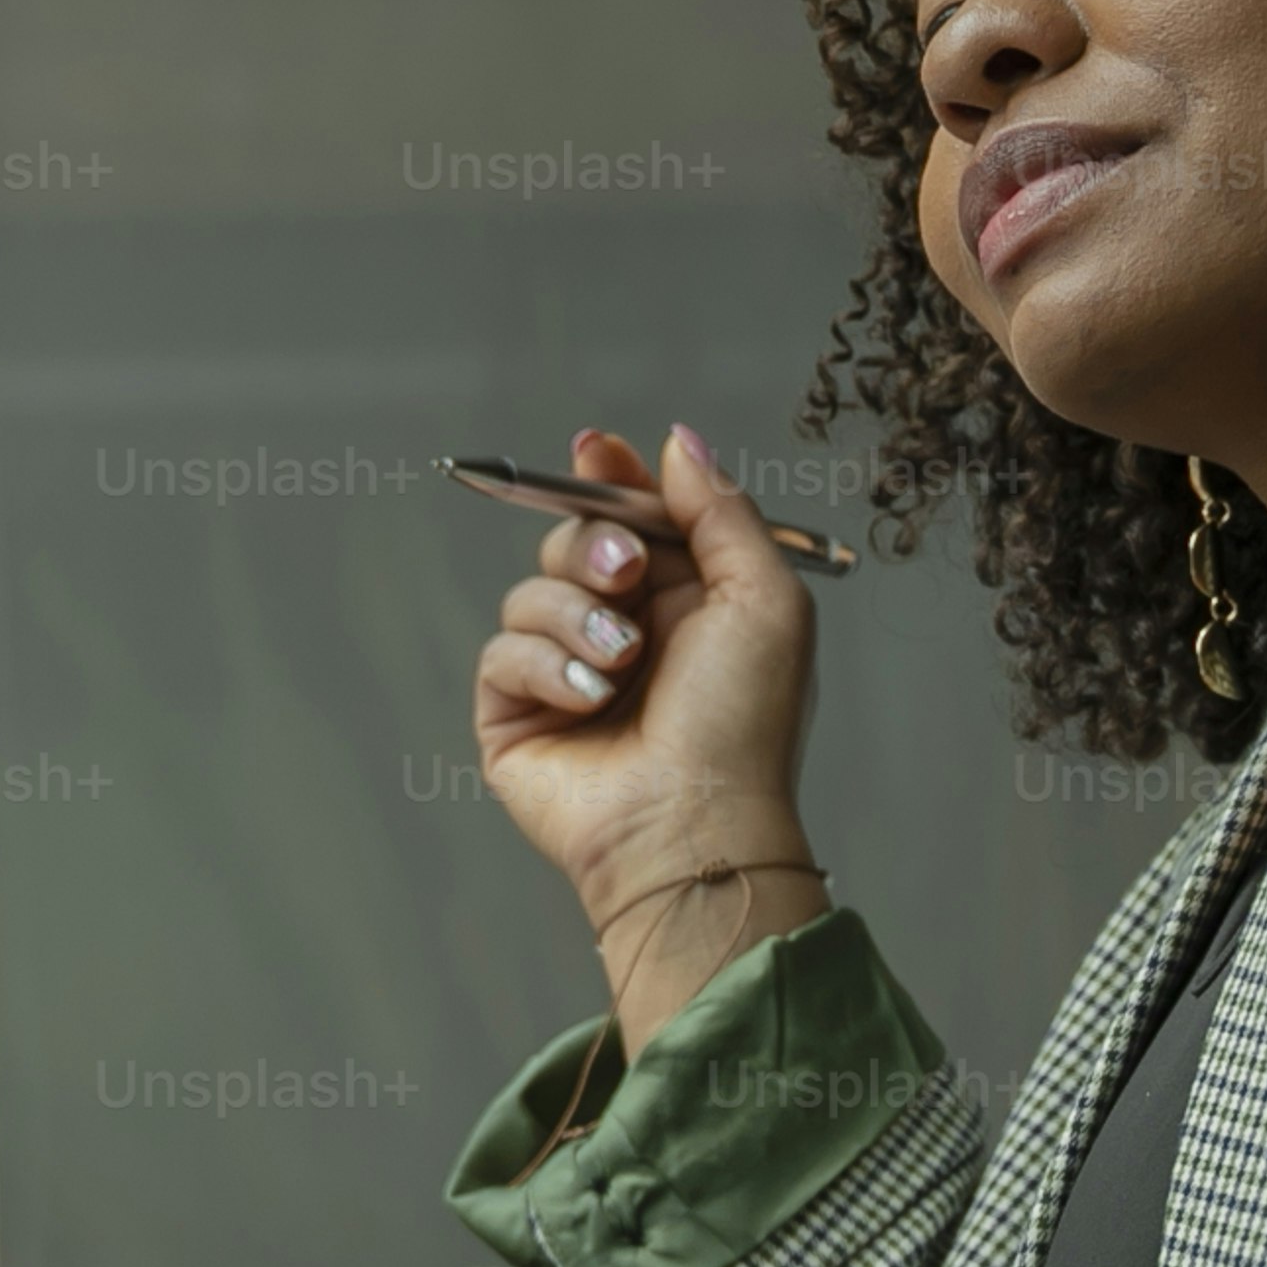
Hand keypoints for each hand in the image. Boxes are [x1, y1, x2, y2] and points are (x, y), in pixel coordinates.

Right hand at [472, 424, 825, 1018]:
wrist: (691, 823)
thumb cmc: (743, 724)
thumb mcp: (765, 599)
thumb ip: (720, 511)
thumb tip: (676, 442)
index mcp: (686, 600)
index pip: (634, 519)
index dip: (612, 481)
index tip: (597, 449)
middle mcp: (623, 632)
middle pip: (572, 541)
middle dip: (593, 548)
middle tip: (625, 580)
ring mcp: (565, 675)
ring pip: (531, 591)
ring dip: (578, 621)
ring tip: (620, 668)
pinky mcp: (515, 716)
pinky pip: (501, 651)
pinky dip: (545, 668)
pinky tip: (588, 704)